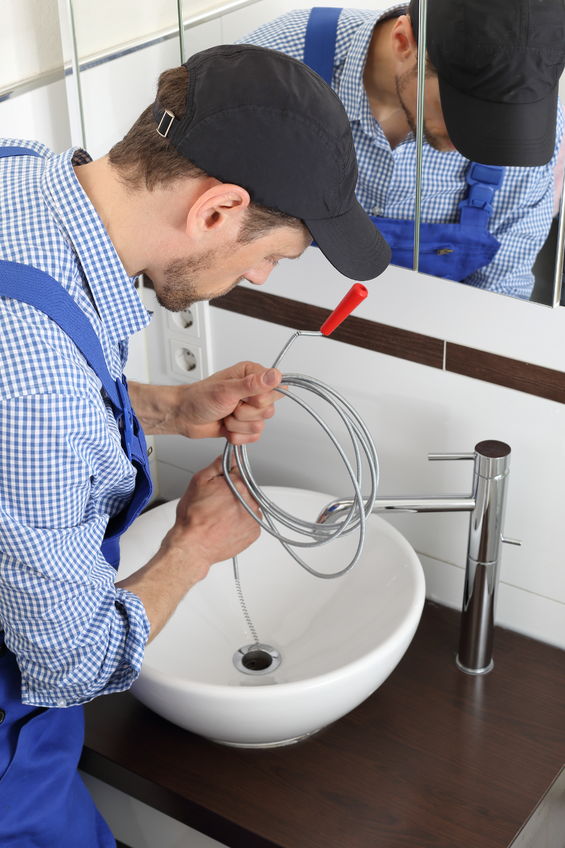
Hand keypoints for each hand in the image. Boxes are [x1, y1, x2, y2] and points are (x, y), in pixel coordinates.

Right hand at [116, 457, 261, 639]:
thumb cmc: (192, 517)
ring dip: (239, 507)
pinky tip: (227, 525)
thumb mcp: (198, 482)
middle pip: (245, 489)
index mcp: (237, 484)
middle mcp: (250, 500)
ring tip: (221, 516)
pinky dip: (241, 522)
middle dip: (233, 493)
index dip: (227, 478)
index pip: (238, 472)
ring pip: (249, 505)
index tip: (220, 485)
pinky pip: (251, 522)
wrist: (192, 546)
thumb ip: (216, 466)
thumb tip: (228, 456)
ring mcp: (254, 517)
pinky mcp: (254, 532)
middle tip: (217, 504)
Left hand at [174, 361, 283, 443]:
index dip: (262, 399)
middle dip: (245, 413)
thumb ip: (253, 384)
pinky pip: (252, 437)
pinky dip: (236, 435)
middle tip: (231, 406)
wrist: (184, 416)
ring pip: (260, 426)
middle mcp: (253, 391)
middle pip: (269, 411)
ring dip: (237, 425)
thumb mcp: (226, 389)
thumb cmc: (199, 398)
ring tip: (225, 415)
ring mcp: (249, 409)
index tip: (245, 397)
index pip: (277, 389)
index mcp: (252, 375)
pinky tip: (225, 426)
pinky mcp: (245, 425)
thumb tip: (275, 375)